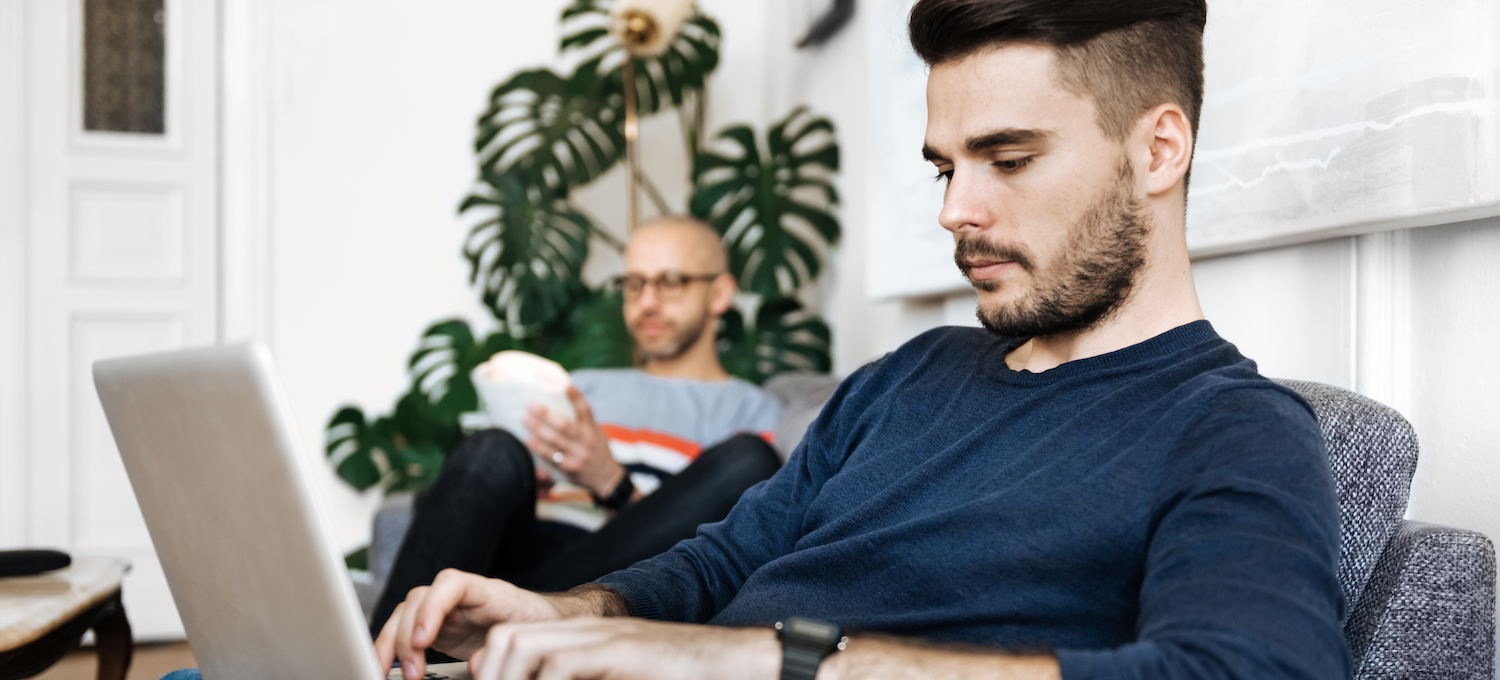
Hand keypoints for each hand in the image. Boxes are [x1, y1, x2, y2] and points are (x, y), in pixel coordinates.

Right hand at [373, 569, 564, 679]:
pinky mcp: (438, 631)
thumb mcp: (533, 636)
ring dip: (391, 644)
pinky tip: (384, 669)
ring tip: (394, 675)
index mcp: (490, 592)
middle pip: (419, 599)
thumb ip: (506, 644)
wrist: (549, 625)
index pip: (452, 584)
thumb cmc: (544, 626)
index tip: (422, 639)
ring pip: (405, 615)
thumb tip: (480, 663)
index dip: (432, 608)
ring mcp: (447, 612)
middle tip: (412, 673)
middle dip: (406, 636)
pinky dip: (390, 650)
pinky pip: (404, 633)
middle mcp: (461, 598)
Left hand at [470, 617, 778, 679]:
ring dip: (510, 679)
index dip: (489, 671)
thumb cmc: (673, 676)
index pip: (511, 641)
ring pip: (527, 647)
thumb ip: (575, 677)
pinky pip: (563, 665)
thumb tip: (538, 679)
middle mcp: (585, 632)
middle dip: (492, 676)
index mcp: (579, 639)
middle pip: (508, 639)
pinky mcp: (622, 650)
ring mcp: (603, 638)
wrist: (729, 662)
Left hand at [523, 386, 625, 496]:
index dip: (576, 396)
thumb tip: (562, 403)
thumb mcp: (597, 433)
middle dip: (546, 414)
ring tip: (525, 420)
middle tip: (531, 405)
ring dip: (538, 429)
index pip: (585, 409)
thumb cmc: (598, 451)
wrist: (607, 479)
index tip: (565, 384)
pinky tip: (528, 441)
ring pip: (555, 440)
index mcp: (593, 430)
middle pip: (565, 424)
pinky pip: (551, 457)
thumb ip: (583, 422)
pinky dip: (539, 448)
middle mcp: (586, 441)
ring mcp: (578, 455)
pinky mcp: (570, 468)